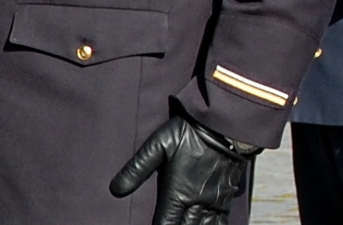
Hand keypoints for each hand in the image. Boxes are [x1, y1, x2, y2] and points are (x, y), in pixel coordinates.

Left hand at [109, 115, 258, 224]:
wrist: (224, 126)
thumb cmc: (187, 134)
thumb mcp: (157, 145)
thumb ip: (136, 169)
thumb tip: (115, 190)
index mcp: (178, 192)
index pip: (166, 223)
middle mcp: (197, 202)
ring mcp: (215, 201)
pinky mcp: (227, 197)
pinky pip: (222, 221)